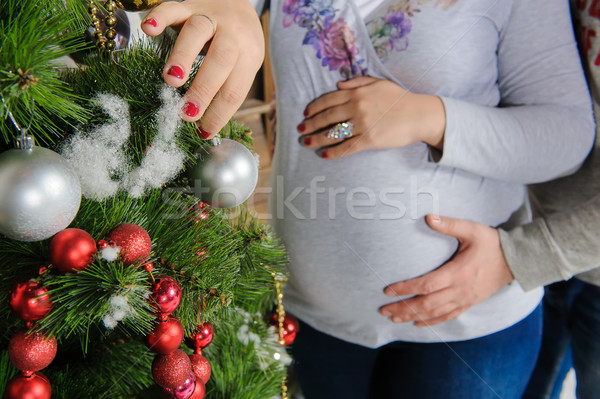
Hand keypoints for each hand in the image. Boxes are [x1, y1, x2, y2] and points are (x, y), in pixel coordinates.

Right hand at [141, 0, 264, 137]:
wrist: (238, 1)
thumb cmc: (238, 43)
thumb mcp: (243, 65)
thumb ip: (226, 88)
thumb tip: (206, 128)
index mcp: (249, 55)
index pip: (235, 89)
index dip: (219, 113)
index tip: (203, 132)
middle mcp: (232, 34)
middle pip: (221, 60)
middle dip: (203, 90)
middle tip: (187, 113)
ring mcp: (210, 16)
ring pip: (198, 31)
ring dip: (183, 56)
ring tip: (171, 80)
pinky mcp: (190, 4)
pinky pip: (174, 7)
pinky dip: (160, 16)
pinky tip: (149, 29)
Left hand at [298, 76, 445, 158]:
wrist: (419, 115)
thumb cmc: (399, 98)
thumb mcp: (379, 83)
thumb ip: (357, 82)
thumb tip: (338, 85)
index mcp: (358, 93)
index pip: (329, 100)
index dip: (315, 107)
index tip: (306, 114)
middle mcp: (357, 108)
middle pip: (327, 117)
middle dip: (311, 124)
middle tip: (301, 129)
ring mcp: (363, 125)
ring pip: (334, 133)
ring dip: (317, 139)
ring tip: (306, 142)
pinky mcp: (369, 140)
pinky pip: (347, 147)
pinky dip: (334, 152)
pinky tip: (324, 155)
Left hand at [379, 214, 514, 326]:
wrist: (516, 261)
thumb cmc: (492, 243)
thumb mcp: (472, 229)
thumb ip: (450, 224)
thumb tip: (428, 216)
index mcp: (457, 273)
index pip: (426, 285)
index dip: (406, 289)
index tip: (388, 291)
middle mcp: (459, 290)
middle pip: (426, 304)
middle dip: (403, 308)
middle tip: (383, 310)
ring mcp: (464, 299)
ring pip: (434, 313)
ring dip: (412, 317)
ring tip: (393, 318)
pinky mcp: (468, 303)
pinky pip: (447, 317)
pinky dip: (431, 322)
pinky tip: (417, 324)